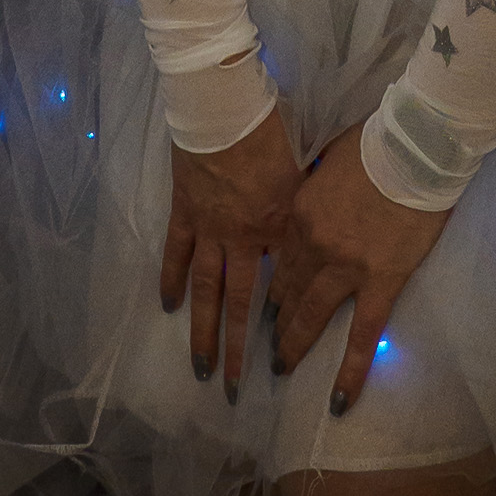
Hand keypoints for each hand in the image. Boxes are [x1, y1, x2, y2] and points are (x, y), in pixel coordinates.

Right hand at [163, 104, 301, 396]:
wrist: (226, 104)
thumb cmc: (274, 128)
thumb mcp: (306, 167)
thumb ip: (309, 203)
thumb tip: (327, 219)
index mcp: (277, 227)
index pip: (284, 282)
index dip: (285, 318)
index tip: (288, 351)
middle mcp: (242, 238)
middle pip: (240, 303)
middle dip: (238, 349)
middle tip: (235, 390)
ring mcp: (209, 228)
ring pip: (204, 290)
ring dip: (202, 330)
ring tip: (200, 367)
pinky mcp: (185, 211)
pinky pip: (176, 253)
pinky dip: (170, 280)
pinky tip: (168, 307)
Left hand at [269, 119, 450, 416]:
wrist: (413, 146)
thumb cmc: (374, 143)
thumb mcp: (328, 158)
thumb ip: (314, 185)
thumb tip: (309, 193)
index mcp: (298, 214)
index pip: (278, 260)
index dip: (271, 285)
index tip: (265, 304)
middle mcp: (313, 246)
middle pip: (287, 291)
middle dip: (275, 321)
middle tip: (268, 346)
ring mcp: (345, 269)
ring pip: (311, 316)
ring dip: (294, 344)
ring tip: (282, 367)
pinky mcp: (380, 283)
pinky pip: (362, 336)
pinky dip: (349, 372)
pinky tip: (340, 401)